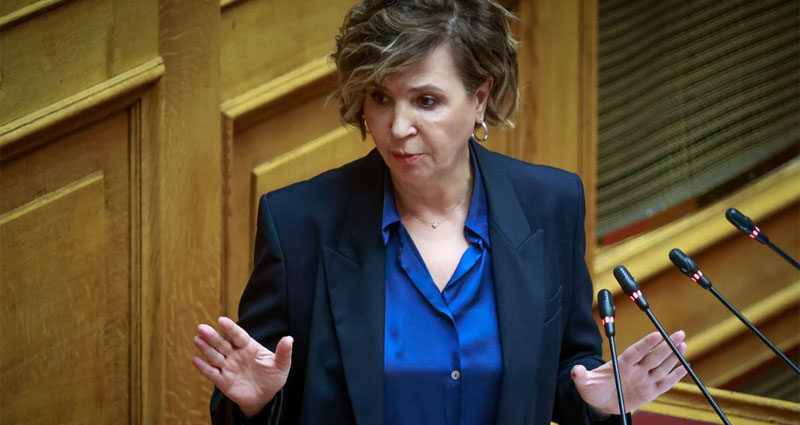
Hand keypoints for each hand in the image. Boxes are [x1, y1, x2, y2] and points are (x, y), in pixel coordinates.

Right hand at [192, 316, 292, 416]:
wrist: (265, 396)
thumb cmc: (273, 377)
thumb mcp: (281, 365)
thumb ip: (283, 352)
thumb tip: (289, 339)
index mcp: (249, 347)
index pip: (238, 335)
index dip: (230, 328)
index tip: (221, 320)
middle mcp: (236, 354)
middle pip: (222, 343)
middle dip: (212, 336)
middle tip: (202, 327)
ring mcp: (228, 367)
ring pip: (215, 356)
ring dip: (206, 348)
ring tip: (197, 339)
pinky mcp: (223, 381)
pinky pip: (212, 373)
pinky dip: (203, 367)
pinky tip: (195, 359)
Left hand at [571, 330, 687, 415]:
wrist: (602, 403)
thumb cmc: (593, 389)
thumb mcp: (585, 383)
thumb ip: (582, 376)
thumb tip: (575, 370)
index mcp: (621, 364)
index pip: (636, 351)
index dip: (646, 343)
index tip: (657, 334)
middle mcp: (636, 369)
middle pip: (653, 355)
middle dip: (666, 345)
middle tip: (679, 333)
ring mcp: (644, 378)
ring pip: (661, 366)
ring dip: (673, 356)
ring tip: (684, 344)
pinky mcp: (650, 391)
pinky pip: (665, 383)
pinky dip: (675, 376)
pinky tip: (684, 367)